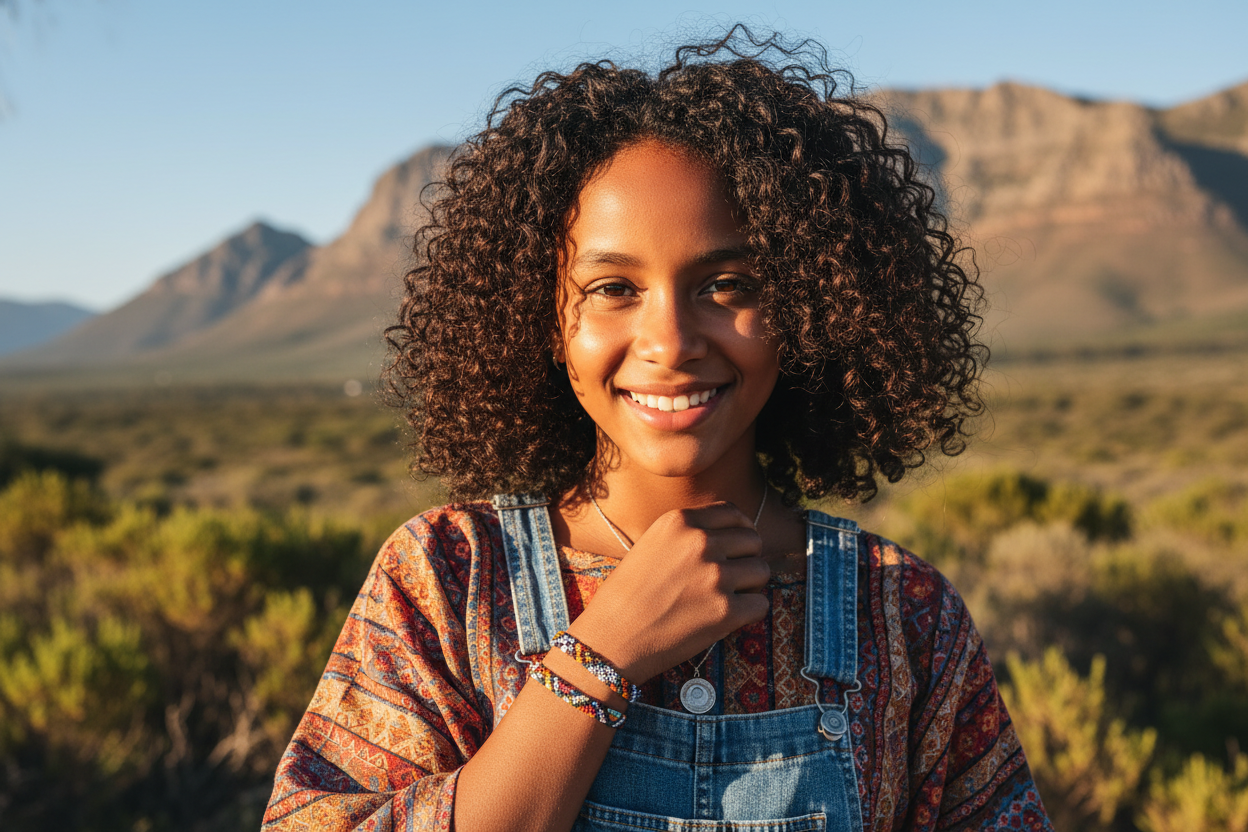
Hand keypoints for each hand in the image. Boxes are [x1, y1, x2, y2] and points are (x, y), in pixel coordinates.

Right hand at [566, 502, 770, 683]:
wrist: (611, 639)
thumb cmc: (627, 596)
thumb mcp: (652, 545)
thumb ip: (689, 535)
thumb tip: (732, 535)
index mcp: (680, 521)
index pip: (733, 513)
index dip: (740, 530)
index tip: (737, 547)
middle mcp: (700, 542)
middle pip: (753, 540)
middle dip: (746, 559)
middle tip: (730, 578)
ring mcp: (716, 576)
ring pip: (762, 571)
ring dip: (750, 586)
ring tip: (725, 598)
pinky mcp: (727, 611)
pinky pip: (761, 604)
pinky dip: (749, 613)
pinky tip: (727, 618)